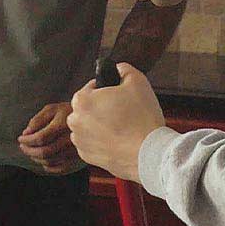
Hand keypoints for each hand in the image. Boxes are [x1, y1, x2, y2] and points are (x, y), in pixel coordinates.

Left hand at [18, 101, 81, 174]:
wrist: (92, 119)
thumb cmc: (67, 112)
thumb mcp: (52, 109)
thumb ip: (37, 120)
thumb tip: (26, 133)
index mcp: (63, 125)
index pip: (40, 138)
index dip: (27, 140)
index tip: (20, 138)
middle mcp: (70, 140)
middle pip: (44, 152)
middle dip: (29, 150)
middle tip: (22, 146)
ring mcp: (75, 151)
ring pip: (50, 161)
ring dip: (36, 158)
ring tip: (30, 151)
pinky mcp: (78, 159)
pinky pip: (60, 168)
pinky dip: (48, 167)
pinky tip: (43, 160)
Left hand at [67, 62, 166, 181]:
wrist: (149, 154)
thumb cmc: (142, 119)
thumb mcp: (138, 82)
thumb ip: (124, 69)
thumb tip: (118, 69)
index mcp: (82, 100)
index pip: (91, 88)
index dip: (107, 90)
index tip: (119, 97)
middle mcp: (75, 121)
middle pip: (87, 108)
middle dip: (102, 108)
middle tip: (123, 112)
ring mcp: (80, 140)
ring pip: (88, 126)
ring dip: (100, 125)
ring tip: (122, 127)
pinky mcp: (87, 156)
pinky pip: (92, 143)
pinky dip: (102, 141)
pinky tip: (119, 140)